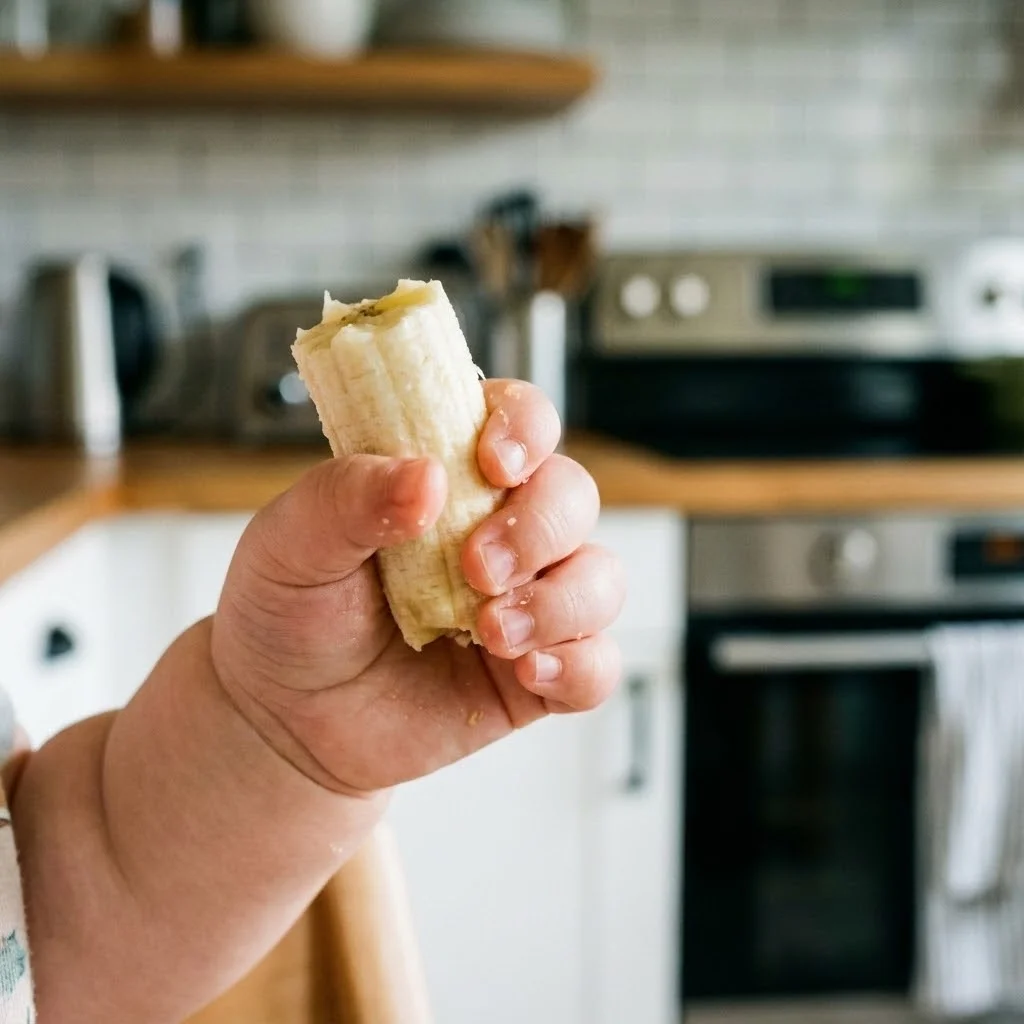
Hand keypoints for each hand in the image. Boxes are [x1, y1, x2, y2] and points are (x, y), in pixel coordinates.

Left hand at [210, 381, 625, 794]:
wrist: (283, 720)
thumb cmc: (289, 614)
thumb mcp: (289, 542)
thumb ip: (346, 496)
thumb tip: (424, 477)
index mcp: (448, 478)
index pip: (519, 421)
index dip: (525, 428)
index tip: (493, 463)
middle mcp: (499, 532)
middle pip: (572, 496)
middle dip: (538, 527)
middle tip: (476, 567)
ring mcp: (524, 604)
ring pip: (599, 579)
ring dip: (560, 602)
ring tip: (490, 633)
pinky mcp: (535, 676)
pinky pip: (598, 665)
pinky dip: (578, 667)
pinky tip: (526, 673)